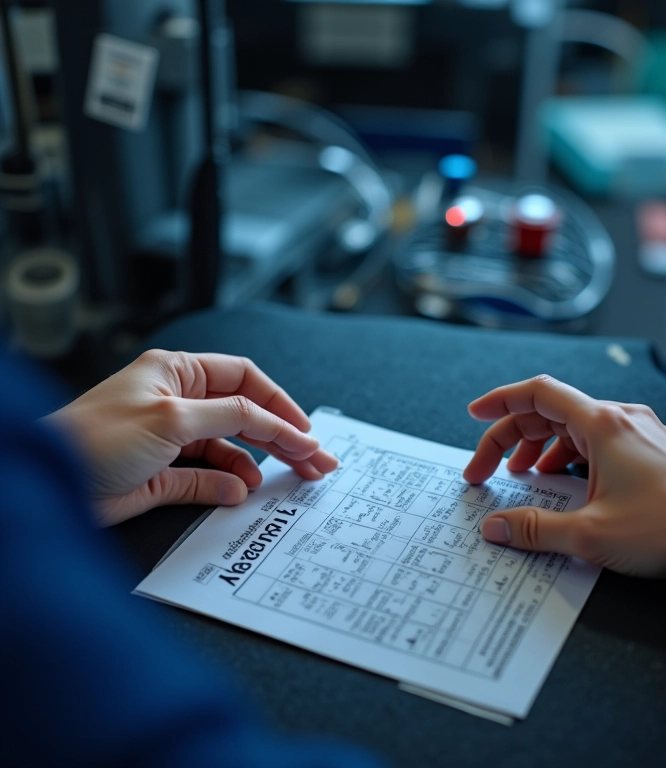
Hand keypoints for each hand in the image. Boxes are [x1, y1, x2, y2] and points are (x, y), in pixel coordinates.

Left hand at [46, 349, 337, 526]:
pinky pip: (207, 476)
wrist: (46, 485)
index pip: (243, 380)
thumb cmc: (94, 438)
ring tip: (291, 478)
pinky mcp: (162, 473)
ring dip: (259, 463)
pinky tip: (240, 492)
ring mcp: (171, 439)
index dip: (279, 403)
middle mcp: (177, 402)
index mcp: (177, 373)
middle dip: (282, 436)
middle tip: (316, 459)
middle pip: (244, 415)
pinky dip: (227, 484)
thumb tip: (272, 429)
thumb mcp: (172, 418)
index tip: (306, 431)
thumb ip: (230, 418)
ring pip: (230, 448)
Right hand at [463, 375, 665, 608]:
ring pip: (579, 427)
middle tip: (490, 470)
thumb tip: (496, 527)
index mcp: (602, 425)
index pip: (538, 393)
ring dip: (544, 447)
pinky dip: (575, 456)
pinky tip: (572, 483)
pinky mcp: (658, 452)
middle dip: (514, 438)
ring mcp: (643, 434)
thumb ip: (533, 530)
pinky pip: (603, 442)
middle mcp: (623, 420)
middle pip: (552, 412)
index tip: (476, 413)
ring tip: (528, 476)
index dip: (500, 400)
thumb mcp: (589, 534)